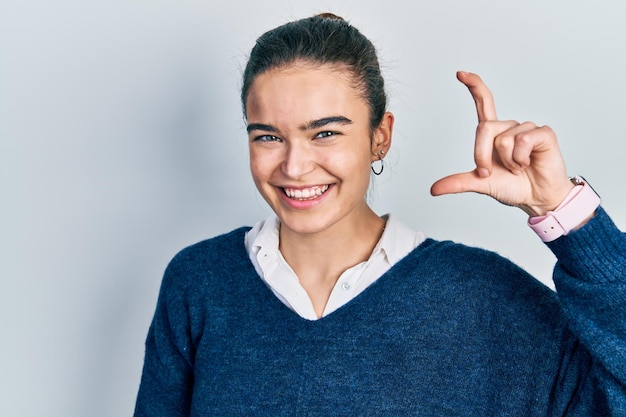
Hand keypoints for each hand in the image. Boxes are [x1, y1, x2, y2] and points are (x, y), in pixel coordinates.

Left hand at [430, 71, 574, 216]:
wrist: (537, 197)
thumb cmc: (512, 186)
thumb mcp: (481, 184)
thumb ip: (458, 182)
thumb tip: (433, 189)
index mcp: (494, 134)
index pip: (484, 103)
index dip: (474, 86)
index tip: (460, 73)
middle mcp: (509, 127)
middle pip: (484, 128)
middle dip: (482, 155)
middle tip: (491, 172)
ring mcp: (527, 128)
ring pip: (504, 139)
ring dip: (508, 161)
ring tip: (518, 167)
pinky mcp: (544, 133)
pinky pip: (524, 140)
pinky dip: (522, 158)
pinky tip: (529, 163)